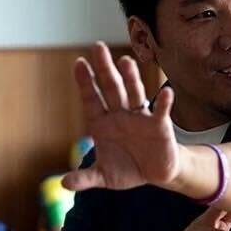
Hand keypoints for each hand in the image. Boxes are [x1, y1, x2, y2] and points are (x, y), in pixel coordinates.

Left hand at [62, 42, 178, 191]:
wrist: (155, 174)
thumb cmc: (128, 169)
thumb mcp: (104, 176)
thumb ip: (86, 178)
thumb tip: (64, 183)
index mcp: (103, 124)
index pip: (92, 99)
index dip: (86, 82)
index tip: (79, 63)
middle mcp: (121, 115)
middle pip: (112, 89)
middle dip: (105, 69)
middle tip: (98, 47)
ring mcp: (140, 118)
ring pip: (134, 94)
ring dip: (131, 79)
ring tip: (126, 61)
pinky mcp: (159, 126)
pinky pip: (161, 112)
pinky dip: (163, 102)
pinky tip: (166, 92)